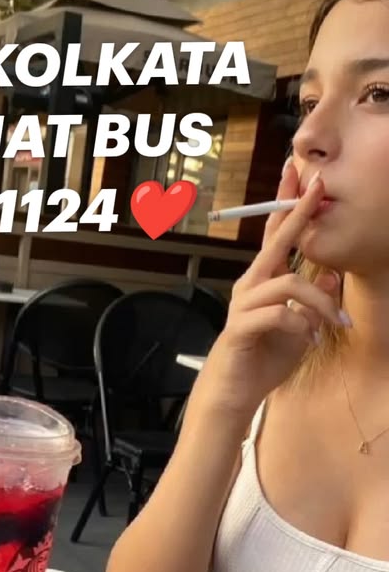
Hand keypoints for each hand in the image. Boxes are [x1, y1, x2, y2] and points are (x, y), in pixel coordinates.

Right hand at [198, 163, 345, 418]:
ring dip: (320, 304)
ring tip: (337, 324)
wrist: (234, 392)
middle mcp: (250, 286)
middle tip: (317, 187)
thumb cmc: (263, 358)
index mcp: (263, 282)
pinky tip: (309, 340)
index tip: (306, 179)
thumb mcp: (300, 328)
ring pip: (289, 284)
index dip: (289, 208)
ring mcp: (244, 305)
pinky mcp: (242, 328)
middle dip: (297, 213)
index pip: (276, 237)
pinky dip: (300, 326)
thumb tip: (333, 278)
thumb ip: (314, 303)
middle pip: (275, 242)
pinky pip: (279, 315)